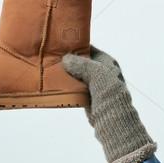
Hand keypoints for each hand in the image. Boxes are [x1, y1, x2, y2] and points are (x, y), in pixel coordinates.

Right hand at [62, 46, 156, 162]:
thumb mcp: (96, 72)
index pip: (89, 49)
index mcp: (108, 62)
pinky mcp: (89, 97)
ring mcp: (96, 85)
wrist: (113, 118)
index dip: (76, 46)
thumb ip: (82, 64)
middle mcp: (102, 72)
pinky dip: (68, 86)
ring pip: (78, 75)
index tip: (60, 43)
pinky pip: (76, 88)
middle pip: (82, 62)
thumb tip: (66, 59)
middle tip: (52, 56)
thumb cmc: (109, 91)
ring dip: (67, 74)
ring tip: (51, 69)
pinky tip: (56, 83)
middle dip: (69, 60)